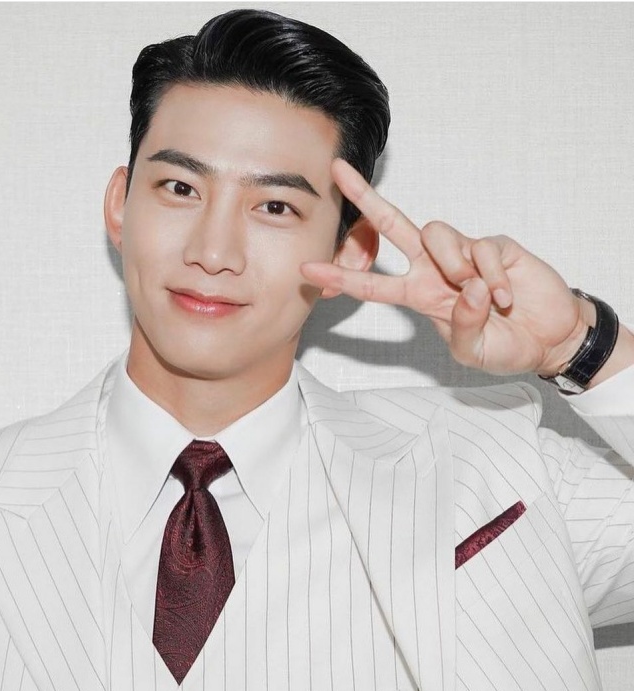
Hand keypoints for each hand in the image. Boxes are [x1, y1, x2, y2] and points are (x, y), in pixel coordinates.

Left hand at [301, 159, 590, 376]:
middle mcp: (434, 269)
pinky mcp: (494, 245)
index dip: (341, 277)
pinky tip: (504, 297)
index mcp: (420, 296)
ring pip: (435, 234)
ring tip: (481, 296)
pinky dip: (492, 277)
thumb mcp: (472, 351)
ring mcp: (463, 254)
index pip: (373, 285)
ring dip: (453, 266)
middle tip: (339, 173)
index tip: (308, 271)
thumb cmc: (504, 344)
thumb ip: (461, 327)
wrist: (547, 337)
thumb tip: (466, 288)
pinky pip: (481, 249)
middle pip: (393, 225)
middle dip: (365, 199)